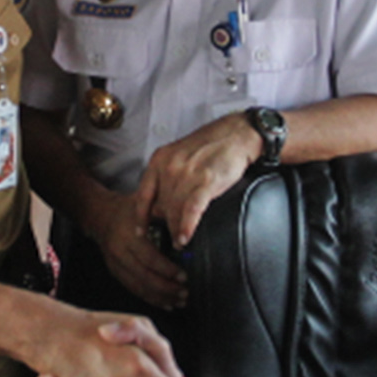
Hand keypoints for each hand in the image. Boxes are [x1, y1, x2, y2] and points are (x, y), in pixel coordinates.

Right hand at [84, 184, 185, 309]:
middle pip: (144, 276)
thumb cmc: (129, 208)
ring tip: (180, 302)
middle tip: (185, 293)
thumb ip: (166, 214)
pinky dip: (151, 298)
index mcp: (128, 235)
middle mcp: (119, 251)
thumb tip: (187, 231)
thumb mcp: (146, 202)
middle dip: (166, 288)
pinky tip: (166, 303)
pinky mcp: (115, 272)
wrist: (101, 215)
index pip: (149, 257)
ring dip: (160, 297)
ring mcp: (115, 264)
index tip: (184, 276)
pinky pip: (133, 289)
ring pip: (138, 287)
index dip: (167, 269)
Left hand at [136, 114, 261, 250]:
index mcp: (160, 159)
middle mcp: (169, 166)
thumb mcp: (180, 156)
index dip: (141, 216)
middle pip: (161, 206)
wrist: (236, 133)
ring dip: (176, 230)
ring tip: (179, 242)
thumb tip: (161, 205)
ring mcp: (187, 174)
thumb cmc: (210, 146)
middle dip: (165, 226)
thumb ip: (168, 177)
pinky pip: (191, 209)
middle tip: (170, 240)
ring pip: (175, 210)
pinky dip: (187, 226)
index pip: (143, 194)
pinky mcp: (206, 181)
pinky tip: (185, 237)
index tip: (140, 231)